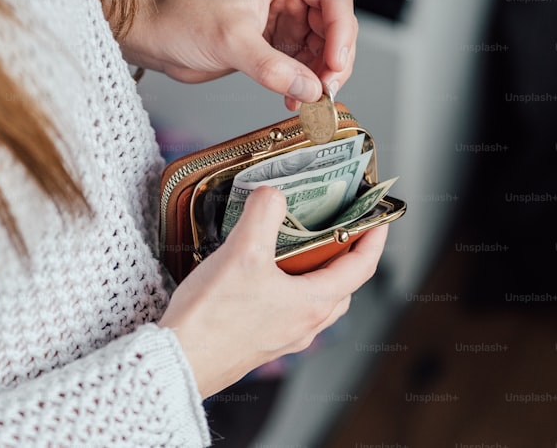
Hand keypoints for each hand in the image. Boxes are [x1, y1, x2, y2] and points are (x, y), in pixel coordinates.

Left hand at [119, 0, 356, 108]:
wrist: (152, 36)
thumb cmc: (180, 17)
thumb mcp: (230, 41)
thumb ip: (273, 67)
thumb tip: (311, 90)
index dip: (341, 32)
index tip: (335, 65)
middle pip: (334, 25)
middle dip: (333, 60)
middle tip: (325, 90)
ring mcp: (285, 17)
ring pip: (323, 48)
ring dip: (320, 77)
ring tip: (309, 100)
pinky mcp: (275, 42)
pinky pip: (304, 64)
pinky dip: (304, 84)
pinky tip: (295, 99)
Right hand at [157, 187, 386, 398]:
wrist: (178, 362)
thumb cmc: (213, 319)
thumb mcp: (243, 251)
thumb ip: (264, 212)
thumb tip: (273, 193)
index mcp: (313, 302)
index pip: (361, 267)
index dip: (373, 239)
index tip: (378, 218)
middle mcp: (305, 324)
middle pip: (342, 284)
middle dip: (344, 253)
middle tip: (336, 226)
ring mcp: (284, 336)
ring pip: (315, 299)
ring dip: (316, 272)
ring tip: (296, 246)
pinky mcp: (261, 341)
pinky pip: (288, 310)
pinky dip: (288, 287)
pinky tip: (261, 274)